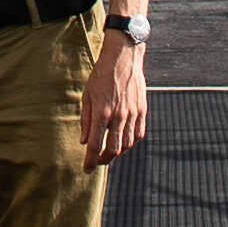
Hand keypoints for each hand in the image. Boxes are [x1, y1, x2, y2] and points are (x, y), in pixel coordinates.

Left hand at [79, 34, 148, 170]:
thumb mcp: (87, 95)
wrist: (123, 57)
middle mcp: (119, 116)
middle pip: (114, 149)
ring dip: (118, 152)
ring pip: (128, 144)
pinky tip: (124, 141)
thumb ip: (86, 120)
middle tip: (98, 161)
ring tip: (110, 151)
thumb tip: (85, 141)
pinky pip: (138, 134)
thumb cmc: (101, 75)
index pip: (95, 145)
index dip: (90, 161)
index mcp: (102, 113)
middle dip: (104, 160)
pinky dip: (131, 142)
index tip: (87, 169)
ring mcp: (133, 114)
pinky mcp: (142, 110)